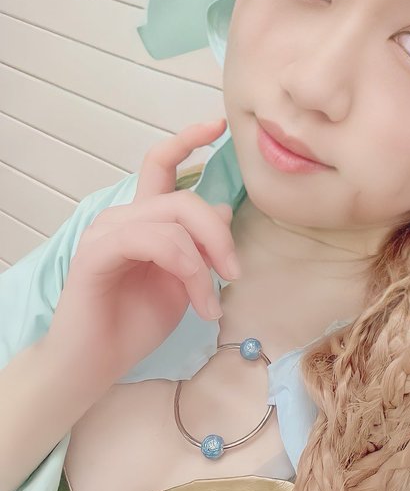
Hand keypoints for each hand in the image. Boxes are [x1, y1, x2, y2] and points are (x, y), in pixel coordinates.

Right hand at [50, 119, 238, 376]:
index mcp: (142, 218)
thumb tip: (224, 208)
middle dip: (220, 234)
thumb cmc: (133, 325)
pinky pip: (155, 242)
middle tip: (235, 274)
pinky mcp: (98, 253)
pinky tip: (199, 303)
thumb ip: (200, 246)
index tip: (220, 125)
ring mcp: (107, 231)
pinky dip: (188, 270)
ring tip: (211, 304)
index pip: (161, 164)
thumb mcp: (183, 282)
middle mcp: (122, 216)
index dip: (188, 139)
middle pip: (184, 199)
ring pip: (174, 221)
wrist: (93, 365)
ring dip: (205, 263)